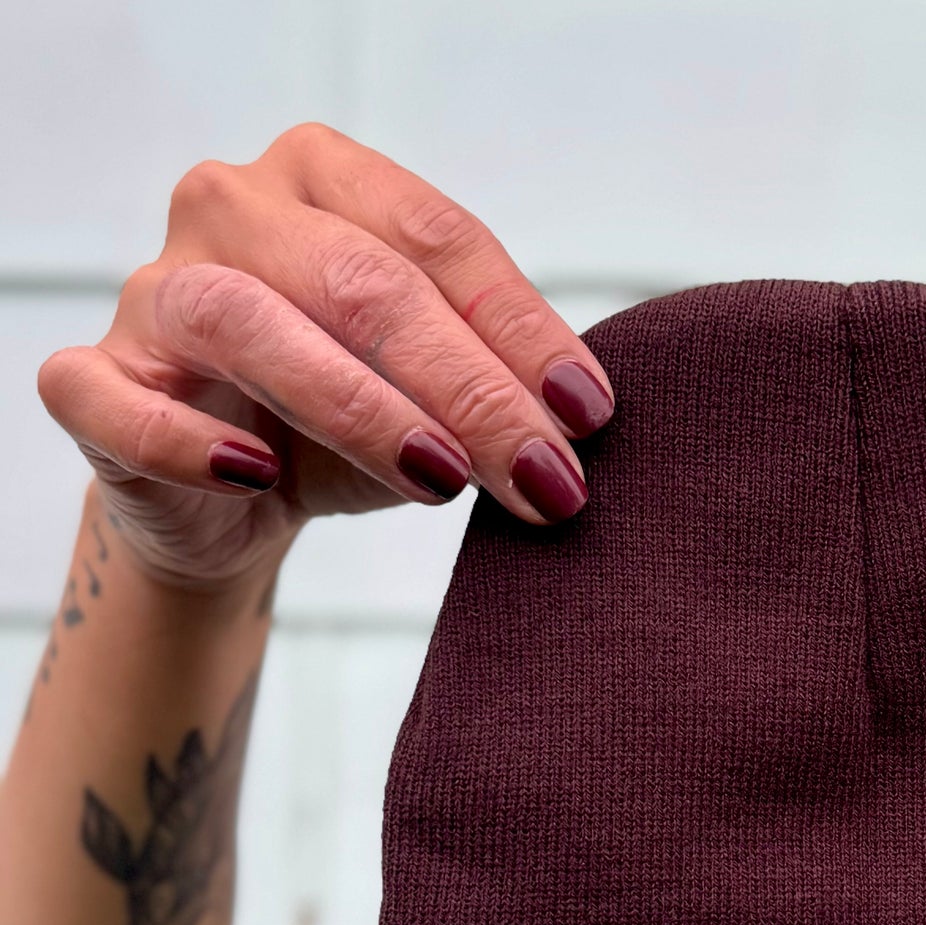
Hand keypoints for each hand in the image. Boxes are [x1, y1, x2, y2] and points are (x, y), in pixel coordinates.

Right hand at [35, 121, 614, 591]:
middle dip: (471, 390)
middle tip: (548, 478)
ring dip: (364, 411)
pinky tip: (259, 479)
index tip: (589, 416)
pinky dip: (188, 442)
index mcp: (323, 178)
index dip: (520, 328)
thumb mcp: (438, 389)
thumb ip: (498, 380)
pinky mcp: (93, 385)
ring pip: (251, 325)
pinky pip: (121, 404)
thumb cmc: (352, 422)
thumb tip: (583, 420)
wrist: (237, 501)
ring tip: (448, 482)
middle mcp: (230, 209)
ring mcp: (154, 292)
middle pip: (363, 283)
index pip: (437, 237)